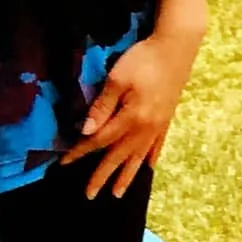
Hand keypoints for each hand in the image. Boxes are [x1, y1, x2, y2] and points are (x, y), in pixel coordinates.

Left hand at [61, 28, 197, 196]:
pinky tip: (148, 167)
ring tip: (118, 193)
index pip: (100, 140)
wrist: (177, 46)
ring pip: (139, 156)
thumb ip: (102, 106)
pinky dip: (151, 157)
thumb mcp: (118, 78)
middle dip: (103, 175)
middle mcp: (146, 127)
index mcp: (132, 118)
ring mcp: (158, 125)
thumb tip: (87, 133)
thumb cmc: (144, 59)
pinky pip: (158, 145)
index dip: (81, 151)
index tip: (64, 163)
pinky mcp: (167, 118)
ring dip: (128, 175)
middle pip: (120, 155)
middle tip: (90, 195)